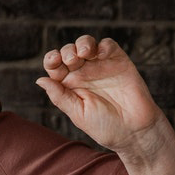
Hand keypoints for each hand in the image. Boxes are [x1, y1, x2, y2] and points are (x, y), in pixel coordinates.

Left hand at [36, 35, 164, 155]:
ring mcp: (101, 66)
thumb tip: (39, 80)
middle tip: (72, 60)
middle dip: (67, 51)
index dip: (51, 59)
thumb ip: (60, 96)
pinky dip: (102, 45)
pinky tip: (99, 53)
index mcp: (70, 85)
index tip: (54, 61)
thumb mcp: (78, 113)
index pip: (55, 66)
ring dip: (82, 43)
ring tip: (83, 53)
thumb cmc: (105, 126)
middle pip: (69, 52)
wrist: (135, 130)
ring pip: (86, 44)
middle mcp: (83, 73)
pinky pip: (108, 45)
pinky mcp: (119, 61)